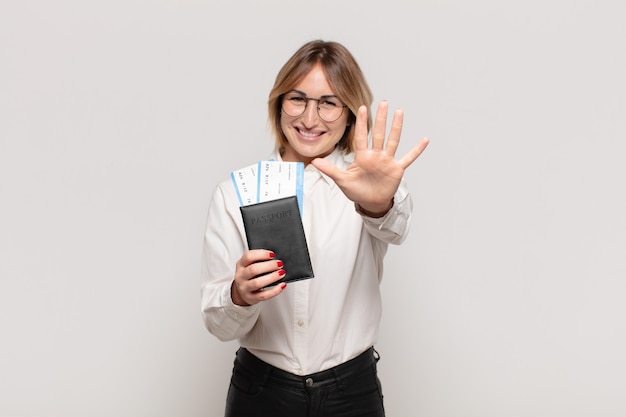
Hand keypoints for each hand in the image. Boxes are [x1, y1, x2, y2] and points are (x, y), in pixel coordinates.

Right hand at [231, 250, 286, 305]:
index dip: (261, 254)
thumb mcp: (249, 265)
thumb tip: (276, 259)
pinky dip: (275, 290)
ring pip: (257, 283)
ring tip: (281, 273)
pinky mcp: (251, 298)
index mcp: (240, 265)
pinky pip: (264, 295)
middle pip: (253, 269)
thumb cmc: (249, 276)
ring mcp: (245, 288)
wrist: (241, 292)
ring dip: (272, 277)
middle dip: (269, 266)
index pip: (248, 256)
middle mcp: (241, 276)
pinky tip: (282, 285)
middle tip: (279, 264)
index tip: (272, 254)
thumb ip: (259, 260)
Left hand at [311, 101, 428, 215]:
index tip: (362, 108)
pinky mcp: (396, 169)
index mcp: (362, 157)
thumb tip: (314, 162)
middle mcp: (376, 155)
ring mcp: (387, 161)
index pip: (362, 136)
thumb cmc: (357, 191)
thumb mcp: (342, 180)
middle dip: (381, 119)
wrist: (370, 202)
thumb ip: (330, 170)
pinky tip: (424, 140)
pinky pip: (408, 158)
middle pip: (379, 134)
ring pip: (393, 141)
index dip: (362, 123)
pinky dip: (417, 150)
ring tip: (399, 112)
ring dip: (396, 127)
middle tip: (383, 102)